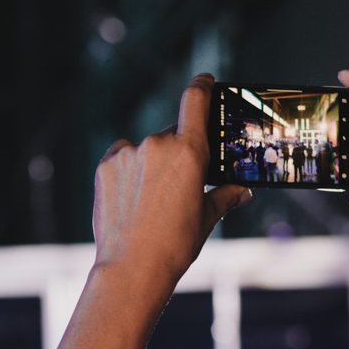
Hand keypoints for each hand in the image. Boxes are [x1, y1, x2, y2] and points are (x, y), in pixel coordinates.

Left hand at [91, 73, 250, 289]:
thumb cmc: (174, 245)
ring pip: (145, 149)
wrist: (133, 268)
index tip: (204, 80)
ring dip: (151, 164)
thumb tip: (242, 191)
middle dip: (177, 153)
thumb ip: (225, 196)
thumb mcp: (207, 218)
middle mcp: (157, 144)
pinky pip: (122, 158)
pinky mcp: (106, 166)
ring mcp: (128, 154)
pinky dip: (128, 171)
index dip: (201, 85)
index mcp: (189, 152)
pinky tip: (131, 199)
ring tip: (152, 202)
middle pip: (172, 135)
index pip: (195, 100)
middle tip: (178, 186)